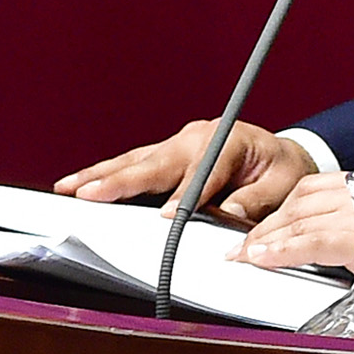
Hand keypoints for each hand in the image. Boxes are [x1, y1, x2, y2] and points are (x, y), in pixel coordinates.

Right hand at [53, 120, 317, 223]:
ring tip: (70, 188)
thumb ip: (256, 201)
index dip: (185, 196)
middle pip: (154, 163)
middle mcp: (197, 138)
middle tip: (90, 193)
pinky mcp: (169, 154)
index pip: (202, 173)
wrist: (281, 155)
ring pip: (135, 161)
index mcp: (227, 141)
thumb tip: (230, 215)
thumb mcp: (282, 185)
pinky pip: (136, 164)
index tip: (169, 216)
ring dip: (101, 175)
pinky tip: (85, 183)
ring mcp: (180, 143)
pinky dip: (108, 174)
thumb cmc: (282, 169)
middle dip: (120, 180)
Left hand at [234, 176, 353, 303]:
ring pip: (304, 216)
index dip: (283, 211)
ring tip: (247, 255)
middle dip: (269, 224)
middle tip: (243, 247)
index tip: (260, 232)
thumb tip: (332, 251)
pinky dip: (286, 248)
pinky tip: (266, 258)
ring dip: (270, 237)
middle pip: (303, 199)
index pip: (316, 190)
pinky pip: (317, 239)